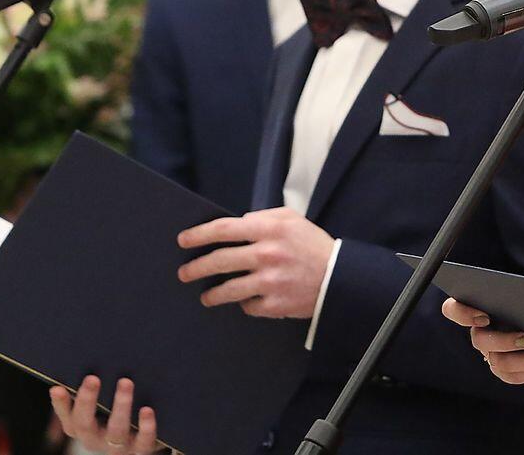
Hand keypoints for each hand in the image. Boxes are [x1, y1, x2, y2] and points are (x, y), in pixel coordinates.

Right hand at [49, 376, 160, 453]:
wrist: (144, 441)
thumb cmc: (119, 414)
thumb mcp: (103, 405)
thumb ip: (95, 389)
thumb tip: (90, 354)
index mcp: (83, 429)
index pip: (67, 418)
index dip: (60, 405)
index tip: (57, 387)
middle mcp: (96, 440)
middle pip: (85, 425)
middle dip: (87, 401)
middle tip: (92, 378)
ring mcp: (118, 448)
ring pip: (116, 431)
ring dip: (120, 406)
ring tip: (125, 382)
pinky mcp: (141, 450)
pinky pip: (143, 442)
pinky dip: (146, 427)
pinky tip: (147, 409)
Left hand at [178, 207, 334, 318]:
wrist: (339, 277)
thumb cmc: (314, 246)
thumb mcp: (293, 220)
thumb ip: (264, 216)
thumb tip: (239, 222)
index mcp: (270, 230)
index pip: (224, 229)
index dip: (199, 234)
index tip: (184, 240)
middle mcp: (267, 254)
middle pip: (219, 261)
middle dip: (196, 268)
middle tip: (185, 273)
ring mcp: (270, 282)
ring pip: (227, 289)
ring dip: (212, 294)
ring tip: (206, 296)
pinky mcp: (274, 304)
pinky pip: (248, 306)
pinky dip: (245, 304)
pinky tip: (245, 301)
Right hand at [441, 298, 523, 383]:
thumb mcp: (523, 292)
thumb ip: (521, 292)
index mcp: (475, 307)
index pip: (452, 309)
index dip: (463, 314)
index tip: (484, 317)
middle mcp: (478, 332)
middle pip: (480, 341)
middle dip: (505, 341)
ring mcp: (489, 353)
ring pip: (498, 363)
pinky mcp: (503, 369)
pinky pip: (513, 376)